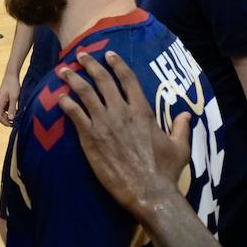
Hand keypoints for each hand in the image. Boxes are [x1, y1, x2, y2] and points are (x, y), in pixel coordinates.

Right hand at [0, 71, 19, 127]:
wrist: (11, 74)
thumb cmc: (13, 85)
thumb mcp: (14, 97)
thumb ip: (12, 108)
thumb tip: (10, 119)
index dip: (4, 122)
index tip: (12, 125)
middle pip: (0, 115)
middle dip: (6, 120)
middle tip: (15, 122)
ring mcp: (1, 100)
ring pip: (3, 111)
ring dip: (8, 115)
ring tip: (17, 117)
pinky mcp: (4, 98)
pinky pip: (5, 107)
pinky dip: (10, 111)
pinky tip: (16, 110)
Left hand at [55, 50, 191, 217]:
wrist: (148, 191)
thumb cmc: (165, 170)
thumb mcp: (180, 147)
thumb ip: (181, 128)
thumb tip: (186, 115)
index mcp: (142, 111)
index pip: (128, 79)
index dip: (118, 64)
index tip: (109, 54)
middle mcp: (121, 112)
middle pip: (103, 80)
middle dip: (90, 65)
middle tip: (81, 55)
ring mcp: (104, 124)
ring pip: (85, 93)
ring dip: (73, 79)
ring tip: (62, 71)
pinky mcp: (91, 138)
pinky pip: (75, 114)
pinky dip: (66, 104)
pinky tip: (59, 98)